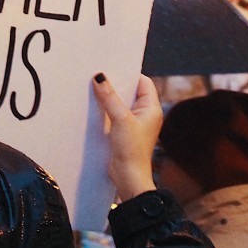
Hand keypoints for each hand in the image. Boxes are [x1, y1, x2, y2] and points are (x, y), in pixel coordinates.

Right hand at [92, 73, 161, 200]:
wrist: (129, 179)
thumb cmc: (132, 151)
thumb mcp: (120, 119)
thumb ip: (109, 98)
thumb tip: (100, 78)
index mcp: (151, 108)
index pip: (143, 82)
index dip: (129, 74)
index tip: (113, 68)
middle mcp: (145, 114)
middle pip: (131, 91)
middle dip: (117, 85)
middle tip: (101, 77)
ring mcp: (135, 123)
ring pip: (122, 102)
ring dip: (110, 97)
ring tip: (96, 89)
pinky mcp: (125, 131)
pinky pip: (116, 114)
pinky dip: (107, 109)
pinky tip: (96, 106)